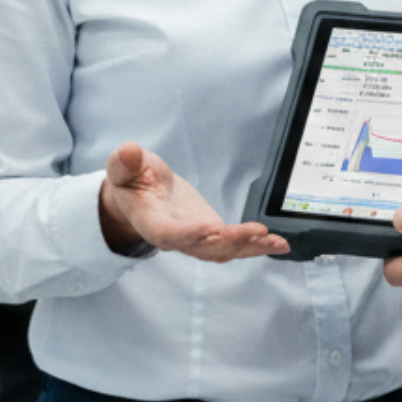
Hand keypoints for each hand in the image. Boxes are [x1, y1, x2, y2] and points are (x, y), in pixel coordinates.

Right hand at [98, 142, 288, 261]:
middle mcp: (177, 238)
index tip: (209, 230)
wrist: (141, 194)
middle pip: (205, 247)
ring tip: (276, 243)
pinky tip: (278, 243)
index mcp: (152, 222)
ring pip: (224, 250)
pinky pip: (235, 245)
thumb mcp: (122, 167)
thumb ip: (124, 162)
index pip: (170, 234)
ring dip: (251, 247)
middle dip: (232, 242)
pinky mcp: (213, 234)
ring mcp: (197, 239)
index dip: (188, 234)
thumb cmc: (132, 180)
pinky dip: (256, 245)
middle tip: (257, 233)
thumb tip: (128, 151)